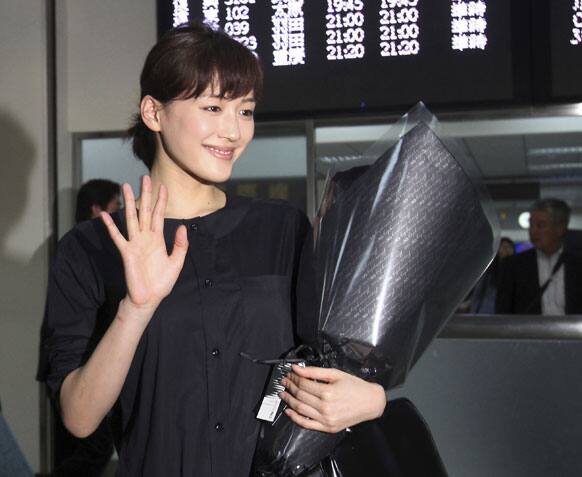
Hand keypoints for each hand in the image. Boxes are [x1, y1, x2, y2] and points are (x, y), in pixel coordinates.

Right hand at [100, 176, 187, 318]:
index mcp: (158, 239)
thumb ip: (181, 245)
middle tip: (144, 177)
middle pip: (145, 211)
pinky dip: (110, 226)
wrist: (149, 298)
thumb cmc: (162, 282)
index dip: (162, 201)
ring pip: (131, 218)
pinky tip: (104, 214)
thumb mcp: (176, 263)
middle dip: (145, 194)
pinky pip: (117, 236)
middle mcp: (146, 237)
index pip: (160, 215)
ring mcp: (135, 243)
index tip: (163, 186)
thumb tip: (183, 227)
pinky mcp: (126, 252)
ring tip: (124, 186)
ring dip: (128, 203)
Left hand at [280, 365, 386, 432]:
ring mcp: (326, 419)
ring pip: (300, 409)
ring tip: (283, 394)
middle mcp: (325, 407)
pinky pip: (307, 424)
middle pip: (300, 396)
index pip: (303, 384)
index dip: (294, 378)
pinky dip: (295, 418)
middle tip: (284, 382)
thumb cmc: (355, 386)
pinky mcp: (328, 428)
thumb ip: (315, 371)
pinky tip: (289, 411)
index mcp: (328, 392)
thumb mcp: (335, 374)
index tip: (289, 374)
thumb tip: (297, 368)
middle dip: (290, 387)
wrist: (370, 402)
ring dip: (289, 401)